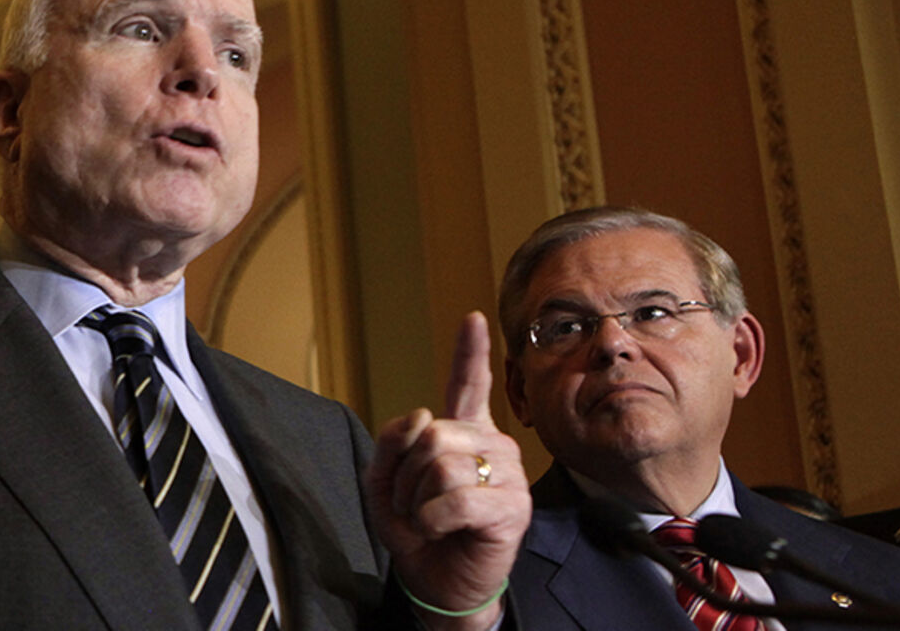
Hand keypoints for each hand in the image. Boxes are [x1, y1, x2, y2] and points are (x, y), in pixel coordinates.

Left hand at [367, 311, 530, 628]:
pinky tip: (441, 530)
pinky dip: (431, 520)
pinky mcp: (513, 507)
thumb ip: (392, 444)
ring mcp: (507, 473)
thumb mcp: (386, 483)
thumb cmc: (416, 530)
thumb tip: (421, 415)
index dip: (469, 351)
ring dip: (417, 501)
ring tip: (429, 520)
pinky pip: (455, 499)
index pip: (467, 384)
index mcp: (463, 432)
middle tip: (416, 505)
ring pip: (440, 465)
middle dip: (406, 475)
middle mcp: (492, 443)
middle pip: (432, 434)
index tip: (472, 318)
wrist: (435, 582)